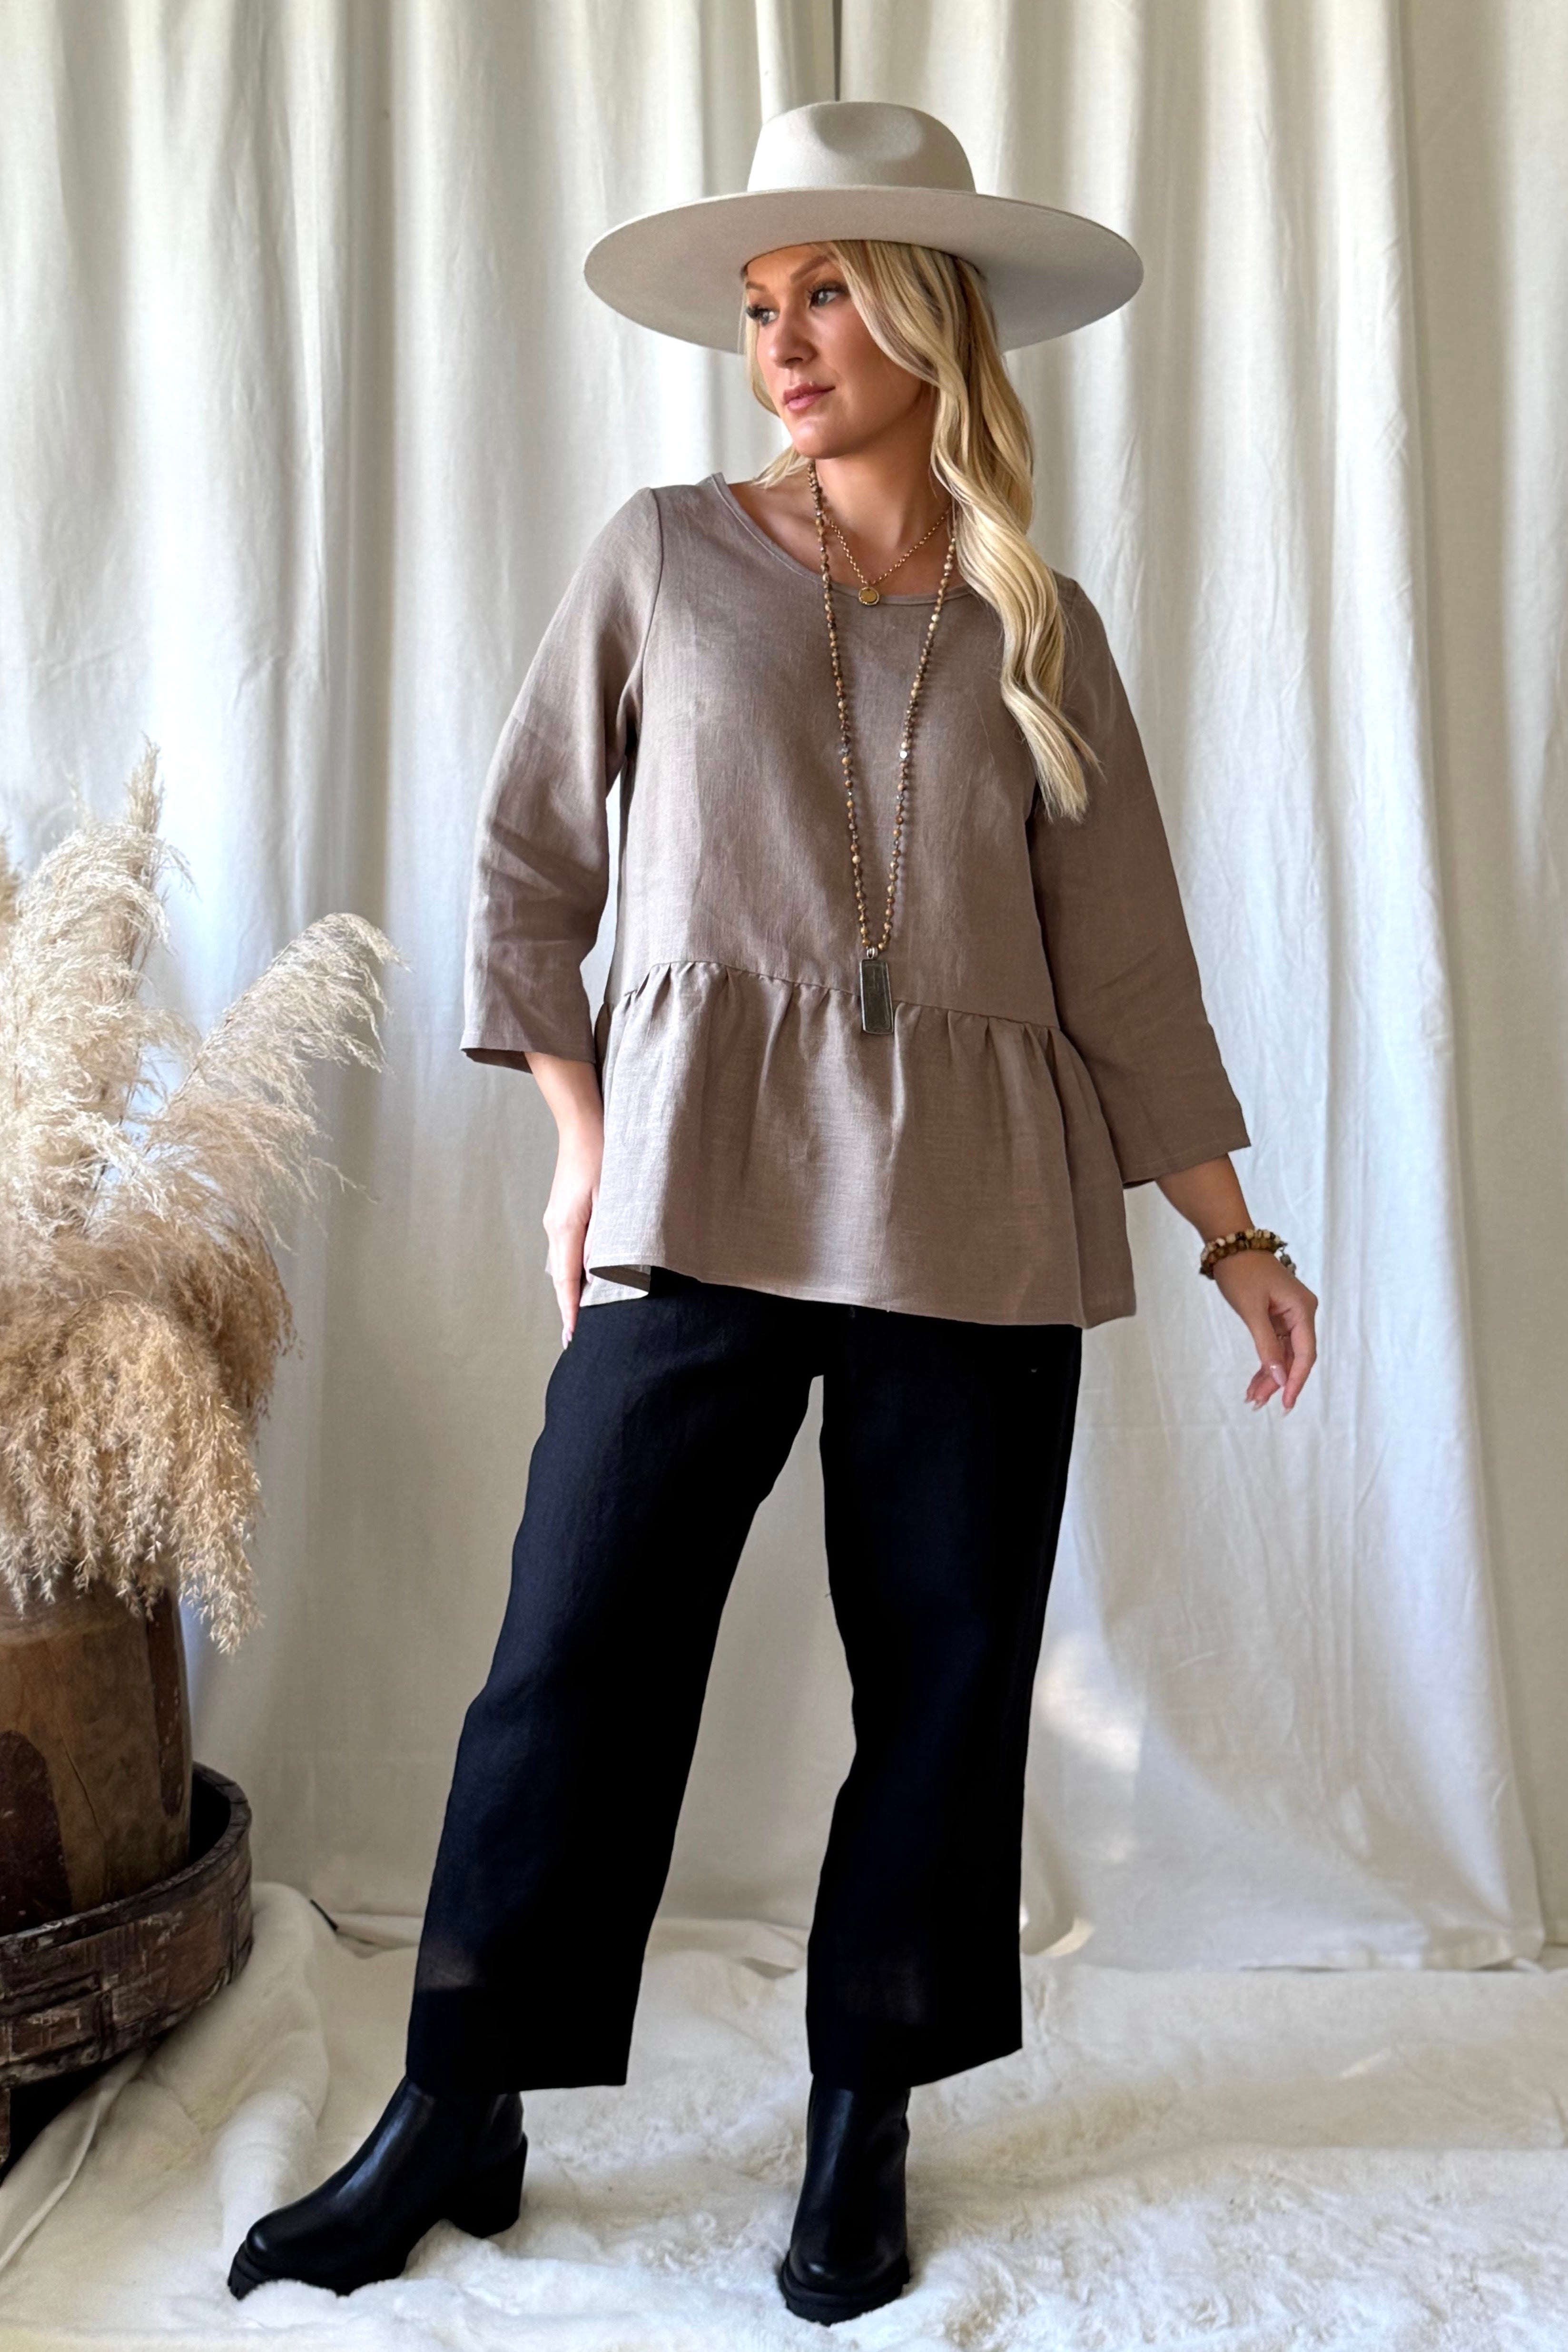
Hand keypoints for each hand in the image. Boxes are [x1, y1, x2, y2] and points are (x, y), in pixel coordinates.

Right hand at [541, 1119, 602, 1344]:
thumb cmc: (604, 1156)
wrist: (584, 1125)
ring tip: (580, 1320)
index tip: (573, 1338)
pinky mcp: (561, 1214)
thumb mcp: (613, 1198)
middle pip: (560, 1278)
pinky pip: (564, 1252)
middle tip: (576, 1341)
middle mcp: (555, 1227)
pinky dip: (571, 1272)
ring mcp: (555, 1221)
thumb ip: (608, 1236)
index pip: (566, 1280)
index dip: (570, 1311)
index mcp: (566, 1227)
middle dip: (568, 1309)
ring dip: (570, 1292)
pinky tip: (582, 1282)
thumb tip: (603, 1272)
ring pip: (561, 1266)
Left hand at [1212, 1249, 1317, 1412]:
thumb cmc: (1242, 1272)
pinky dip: (1266, 1362)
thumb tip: (1280, 1377)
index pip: (1306, 1354)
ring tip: (1252, 1398)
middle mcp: (1302, 1313)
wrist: (1230, 1245)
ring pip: (1285, 1354)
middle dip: (1279, 1382)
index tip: (1286, 1404)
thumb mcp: (1252, 1310)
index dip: (1296, 1381)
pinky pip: (1276, 1345)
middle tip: (1257, 1403)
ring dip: (1270, 1376)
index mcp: (1302, 1310)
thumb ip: (1266, 1345)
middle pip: (1296, 1357)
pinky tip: (1255, 1382)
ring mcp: (1290, 1315)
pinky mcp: (1277, 1317)